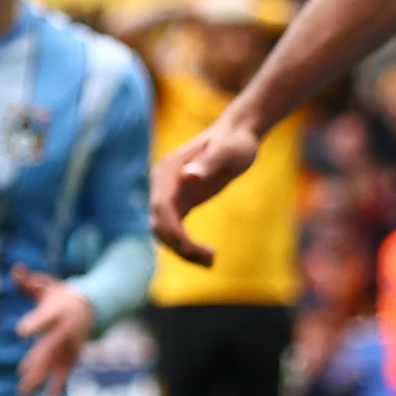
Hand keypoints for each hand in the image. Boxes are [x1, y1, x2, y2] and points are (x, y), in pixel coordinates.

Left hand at [8, 265, 97, 395]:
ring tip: (23, 392)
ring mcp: (70, 346)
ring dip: (40, 378)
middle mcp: (65, 331)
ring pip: (54, 363)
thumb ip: (29, 282)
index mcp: (57, 312)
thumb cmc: (60, 297)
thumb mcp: (46, 287)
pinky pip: (65, 372)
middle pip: (50, 346)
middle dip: (36, 360)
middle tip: (21, 372)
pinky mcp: (73, 356)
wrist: (91, 308)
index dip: (34, 323)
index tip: (21, 331)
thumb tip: (15, 270)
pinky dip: (58, 386)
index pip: (45, 318)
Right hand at [149, 116, 252, 262]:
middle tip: (211, 260)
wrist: (236, 135)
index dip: (172, 231)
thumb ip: (209, 163)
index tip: (193, 249)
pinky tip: (207, 255)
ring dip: (182, 251)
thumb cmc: (235, 141)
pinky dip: (186, 246)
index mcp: (169, 171)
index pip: (160, 207)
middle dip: (179, 246)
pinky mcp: (180, 203)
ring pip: (164, 231)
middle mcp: (162, 184)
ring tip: (211, 261)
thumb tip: (188, 176)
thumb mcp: (229, 152)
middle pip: (159, 224)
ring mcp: (169, 194)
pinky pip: (175, 230)